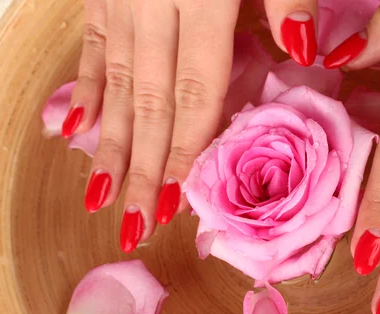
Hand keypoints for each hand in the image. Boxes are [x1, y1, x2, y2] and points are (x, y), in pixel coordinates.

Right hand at [63, 0, 239, 251]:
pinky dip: (84, 87)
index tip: (175, 203)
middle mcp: (153, 8)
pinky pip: (90, 45)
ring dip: (110, 145)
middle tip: (135, 225)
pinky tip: (76, 128)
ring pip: (115, 85)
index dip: (185, 151)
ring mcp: (122, 1)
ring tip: (101, 196)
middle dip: (143, 170)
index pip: (195, 94)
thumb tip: (303, 49)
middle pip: (150, 104)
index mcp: (202, 3)